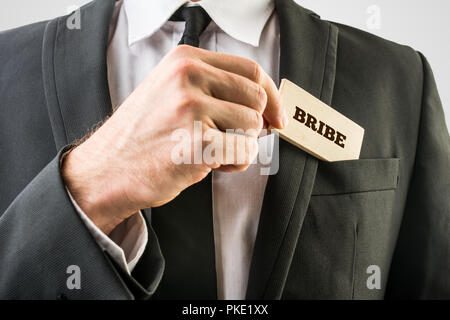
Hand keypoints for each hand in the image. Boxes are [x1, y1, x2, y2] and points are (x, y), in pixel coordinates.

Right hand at [62, 45, 285, 233]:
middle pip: (257, 96)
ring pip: (253, 125)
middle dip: (255, 124)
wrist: (106, 170)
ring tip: (213, 152)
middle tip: (236, 138)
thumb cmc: (143, 137)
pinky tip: (211, 164)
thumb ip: (214, 90)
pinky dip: (235, 163)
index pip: (250, 69)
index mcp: (185, 60)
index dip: (271, 95)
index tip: (276, 115)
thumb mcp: (171, 94)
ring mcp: (191, 107)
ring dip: (241, 145)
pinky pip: (244, 150)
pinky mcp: (196, 140)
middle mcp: (188, 76)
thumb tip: (264, 106)